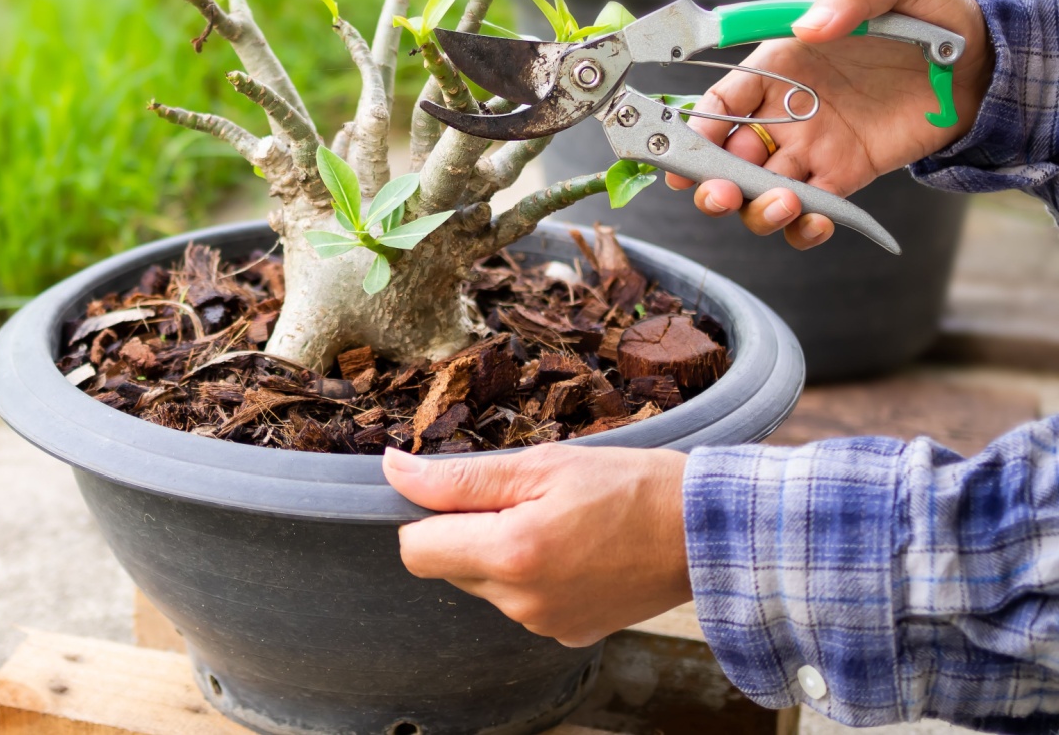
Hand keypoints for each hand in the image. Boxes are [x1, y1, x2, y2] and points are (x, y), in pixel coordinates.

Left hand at [383, 444, 690, 647]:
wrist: (705, 533)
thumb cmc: (629, 486)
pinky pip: (523, 603)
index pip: (415, 550)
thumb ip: (459, 477)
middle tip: (525, 499)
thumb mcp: (542, 464)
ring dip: (502, 554)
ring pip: (486, 585)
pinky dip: (534, 577)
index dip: (425, 517)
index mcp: (510, 554)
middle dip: (469, 532)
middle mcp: (521, 602)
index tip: (459, 493)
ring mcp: (545, 625)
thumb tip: (394, 470)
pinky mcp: (568, 635)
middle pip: (449, 567)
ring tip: (558, 522)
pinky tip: (575, 551)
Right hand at [667, 0, 990, 248]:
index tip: (688, 146)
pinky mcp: (845, 177)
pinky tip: (816, 221)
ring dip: (755, 209)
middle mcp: (783, 112)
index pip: (719, 102)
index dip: (696, 126)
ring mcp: (812, 149)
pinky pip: (810, 213)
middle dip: (710, 181)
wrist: (980, 59)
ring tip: (783, 204)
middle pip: (725, 158)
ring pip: (759, 191)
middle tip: (719, 192)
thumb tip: (811, 26)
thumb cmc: (927, 12)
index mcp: (777, 66)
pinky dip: (803, 228)